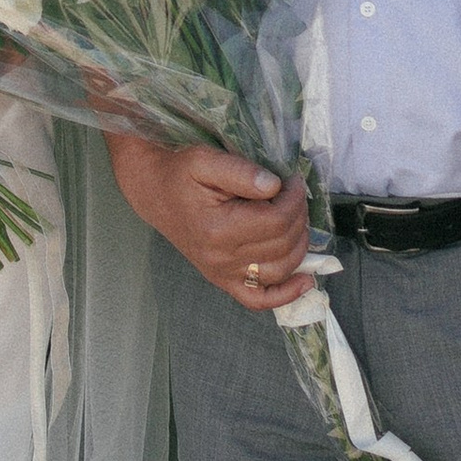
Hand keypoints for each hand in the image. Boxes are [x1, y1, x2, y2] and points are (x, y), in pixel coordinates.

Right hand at [104, 130, 311, 311]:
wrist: (155, 193)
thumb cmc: (180, 173)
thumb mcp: (205, 160)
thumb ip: (240, 171)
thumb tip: (274, 186)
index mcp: (217, 228)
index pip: (276, 220)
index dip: (294, 199)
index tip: (293, 180)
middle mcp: (221, 258)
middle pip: (282, 245)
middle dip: (298, 216)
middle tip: (294, 194)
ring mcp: (222, 273)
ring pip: (279, 270)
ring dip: (300, 244)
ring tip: (296, 218)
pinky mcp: (223, 280)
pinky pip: (258, 300)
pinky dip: (286, 294)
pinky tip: (305, 281)